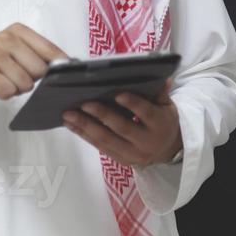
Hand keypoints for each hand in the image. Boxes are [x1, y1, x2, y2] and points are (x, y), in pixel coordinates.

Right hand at [0, 22, 67, 103]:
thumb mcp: (16, 49)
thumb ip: (39, 53)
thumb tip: (67, 63)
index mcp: (18, 30)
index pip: (49, 49)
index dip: (59, 65)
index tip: (63, 74)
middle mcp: (6, 38)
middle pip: (39, 69)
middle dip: (32, 79)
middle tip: (18, 75)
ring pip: (25, 83)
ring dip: (18, 88)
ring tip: (6, 80)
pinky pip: (9, 91)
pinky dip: (6, 94)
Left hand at [62, 77, 181, 166]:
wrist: (166, 150)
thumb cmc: (163, 120)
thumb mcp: (167, 106)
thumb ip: (160, 92)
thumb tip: (160, 76)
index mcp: (160, 124)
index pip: (146, 113)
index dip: (133, 104)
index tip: (117, 94)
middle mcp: (146, 141)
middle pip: (122, 128)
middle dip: (102, 115)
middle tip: (84, 103)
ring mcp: (132, 153)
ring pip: (107, 140)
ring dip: (85, 126)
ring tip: (68, 114)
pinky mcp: (120, 159)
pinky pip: (100, 147)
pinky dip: (84, 135)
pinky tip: (71, 125)